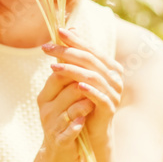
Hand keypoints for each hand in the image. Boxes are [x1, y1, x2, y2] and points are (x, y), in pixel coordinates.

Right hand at [36, 70, 95, 161]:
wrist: (58, 152)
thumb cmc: (64, 120)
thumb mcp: (62, 100)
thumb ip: (68, 82)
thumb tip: (80, 54)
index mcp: (45, 97)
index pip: (58, 75)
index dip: (76, 70)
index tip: (93, 68)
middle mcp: (46, 109)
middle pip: (68, 90)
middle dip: (85, 87)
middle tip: (99, 84)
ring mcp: (52, 126)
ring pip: (71, 109)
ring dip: (85, 105)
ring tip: (93, 104)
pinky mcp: (59, 140)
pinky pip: (70, 130)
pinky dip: (77, 125)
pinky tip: (83, 121)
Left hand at [42, 27, 124, 145]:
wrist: (93, 132)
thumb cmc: (84, 101)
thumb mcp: (78, 77)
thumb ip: (75, 57)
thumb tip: (68, 29)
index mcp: (110, 67)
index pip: (91, 49)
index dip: (75, 40)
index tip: (57, 31)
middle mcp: (115, 77)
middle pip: (90, 60)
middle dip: (67, 52)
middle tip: (47, 48)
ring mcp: (114, 93)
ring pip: (93, 76)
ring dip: (72, 70)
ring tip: (53, 66)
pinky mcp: (110, 108)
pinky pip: (99, 96)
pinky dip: (88, 90)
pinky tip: (76, 85)